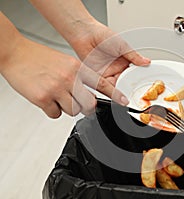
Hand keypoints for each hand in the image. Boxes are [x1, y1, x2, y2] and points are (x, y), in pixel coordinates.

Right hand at [0, 36, 127, 117]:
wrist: (16, 53)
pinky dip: (52, 110)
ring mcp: (57, 89)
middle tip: (79, 104)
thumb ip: (78, 77)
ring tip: (57, 97)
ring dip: (67, 108)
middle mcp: (69, 78)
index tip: (124, 101)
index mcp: (77, 68)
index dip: (115, 94)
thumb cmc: (40, 58)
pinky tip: (46, 99)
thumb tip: (87, 94)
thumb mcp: (66, 62)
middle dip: (86, 108)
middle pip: (89, 104)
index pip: (101, 83)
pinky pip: (55, 114)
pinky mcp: (43, 98)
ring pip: (73, 111)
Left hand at [68, 20, 150, 85]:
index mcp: (124, 61)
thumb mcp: (123, 45)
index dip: (136, 80)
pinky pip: (103, 85)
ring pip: (114, 85)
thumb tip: (146, 62)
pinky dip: (107, 89)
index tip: (141, 85)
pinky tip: (113, 91)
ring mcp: (106, 72)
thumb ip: (134, 56)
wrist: (85, 33)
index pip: (133, 74)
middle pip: (124, 82)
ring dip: (118, 90)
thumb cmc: (102, 34)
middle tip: (132, 92)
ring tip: (123, 94)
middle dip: (127, 87)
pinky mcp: (96, 76)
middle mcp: (115, 68)